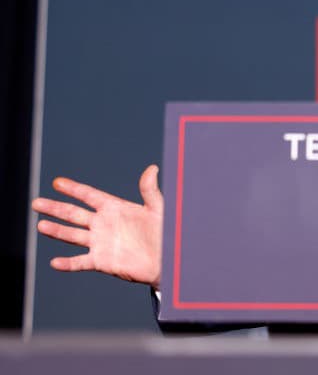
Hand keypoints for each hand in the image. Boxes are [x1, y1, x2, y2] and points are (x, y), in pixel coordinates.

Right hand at [32, 165, 162, 287]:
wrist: (167, 258)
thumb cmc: (164, 231)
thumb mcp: (157, 209)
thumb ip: (150, 190)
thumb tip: (152, 168)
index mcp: (114, 208)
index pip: (89, 196)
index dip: (74, 189)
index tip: (57, 182)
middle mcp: (103, 224)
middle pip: (74, 214)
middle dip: (55, 208)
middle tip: (36, 203)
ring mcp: (100, 242)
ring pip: (73, 235)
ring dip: (57, 231)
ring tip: (41, 225)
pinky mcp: (102, 261)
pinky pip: (81, 262)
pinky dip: (68, 263)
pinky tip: (54, 263)